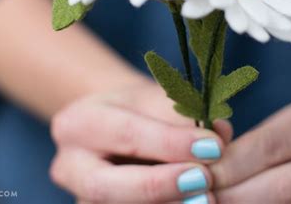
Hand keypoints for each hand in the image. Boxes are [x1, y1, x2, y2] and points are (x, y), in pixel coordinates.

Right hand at [49, 80, 231, 202]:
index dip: (170, 143)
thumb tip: (221, 130)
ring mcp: (79, 198)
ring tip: (205, 199)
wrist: (115, 126)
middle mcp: (68, 165)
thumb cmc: (138, 108)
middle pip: (105, 186)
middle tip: (204, 180)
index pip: (126, 134)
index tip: (213, 146)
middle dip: (159, 186)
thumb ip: (185, 113)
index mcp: (79, 122)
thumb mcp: (155, 97)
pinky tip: (191, 203)